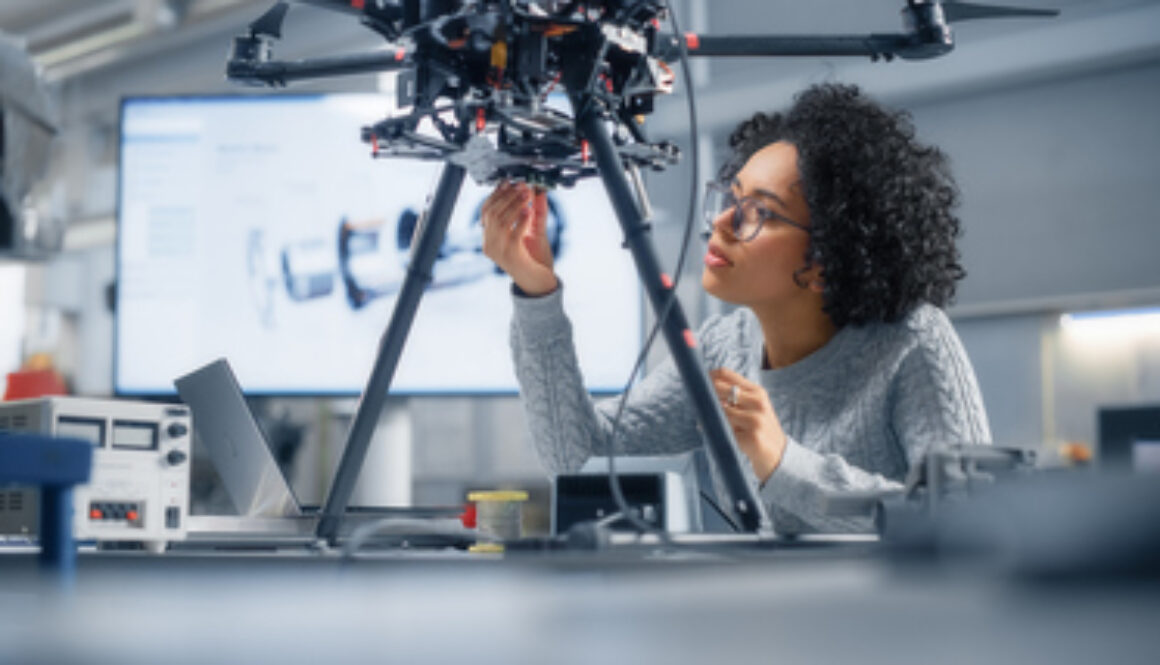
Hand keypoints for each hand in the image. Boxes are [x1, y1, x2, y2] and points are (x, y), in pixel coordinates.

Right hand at [480, 181, 558, 295]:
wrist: (538, 283)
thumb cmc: (534, 260)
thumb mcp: (533, 232)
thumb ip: (536, 212)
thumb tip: (538, 190)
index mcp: (489, 238)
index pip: (486, 211)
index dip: (496, 194)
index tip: (508, 182)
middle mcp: (489, 245)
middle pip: (492, 213)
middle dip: (507, 196)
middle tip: (520, 185)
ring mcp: (498, 251)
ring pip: (500, 220)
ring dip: (514, 204)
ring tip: (526, 194)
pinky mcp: (511, 256)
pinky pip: (513, 233)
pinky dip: (521, 219)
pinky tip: (529, 210)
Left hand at [709, 367, 786, 482]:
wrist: (779, 456)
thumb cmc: (759, 430)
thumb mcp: (753, 408)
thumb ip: (734, 397)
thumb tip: (702, 390)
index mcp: (756, 391)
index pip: (725, 374)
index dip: (706, 377)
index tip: (697, 384)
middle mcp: (758, 402)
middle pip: (720, 389)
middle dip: (705, 396)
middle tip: (698, 404)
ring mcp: (756, 419)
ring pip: (720, 411)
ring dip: (710, 417)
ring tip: (710, 423)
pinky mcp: (752, 437)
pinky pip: (724, 430)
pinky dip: (715, 432)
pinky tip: (716, 434)